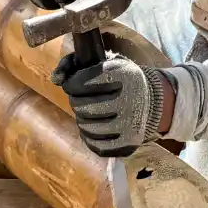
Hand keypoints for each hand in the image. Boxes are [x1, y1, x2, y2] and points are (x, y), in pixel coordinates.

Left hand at [52, 51, 170, 157]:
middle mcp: (129, 100)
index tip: (72, 84)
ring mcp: (129, 125)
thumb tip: (55, 78)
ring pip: (86, 126)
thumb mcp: (104, 63)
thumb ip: (74, 63)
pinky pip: (95, 145)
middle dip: (76, 101)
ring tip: (89, 112)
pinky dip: (89, 136)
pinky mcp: (128, 144)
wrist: (151, 102)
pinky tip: (95, 127)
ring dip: (82, 119)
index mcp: (125, 75)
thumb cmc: (120, 80)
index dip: (72, 83)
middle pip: (82, 106)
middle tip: (82, 99)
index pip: (83, 81)